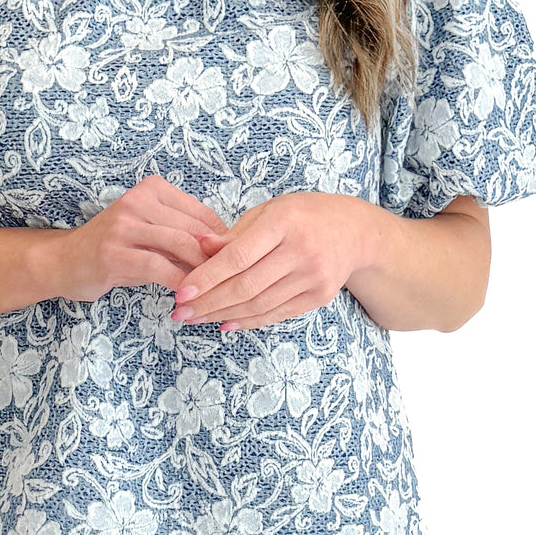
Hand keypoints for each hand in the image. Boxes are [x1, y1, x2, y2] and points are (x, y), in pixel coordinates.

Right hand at [59, 175, 229, 303]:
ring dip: (200, 272)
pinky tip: (185, 297)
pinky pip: (158, 266)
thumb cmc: (117, 248)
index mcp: (152, 188)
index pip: (202, 214)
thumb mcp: (151, 233)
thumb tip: (227, 252)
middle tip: (228, 283)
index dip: (222, 242)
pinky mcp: (114, 252)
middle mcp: (137, 200)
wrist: (65, 261)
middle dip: (215, 259)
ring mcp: (124, 225)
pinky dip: (178, 282)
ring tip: (210, 291)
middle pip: (194, 229)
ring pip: (180, 245)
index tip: (232, 264)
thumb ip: (183, 236)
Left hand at [169, 191, 376, 331]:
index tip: (181, 292)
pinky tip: (226, 323)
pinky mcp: (319, 297)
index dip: (207, 277)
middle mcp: (300, 251)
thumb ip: (235, 234)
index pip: (237, 257)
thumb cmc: (304, 215)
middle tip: (180, 313)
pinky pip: (277, 314)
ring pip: (259, 305)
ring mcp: (313, 277)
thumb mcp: (269, 211)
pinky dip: (249, 321)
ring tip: (196, 319)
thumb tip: (199, 247)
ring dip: (223, 315)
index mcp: (283, 223)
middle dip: (208, 303)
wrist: (354, 231)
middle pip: (246, 286)